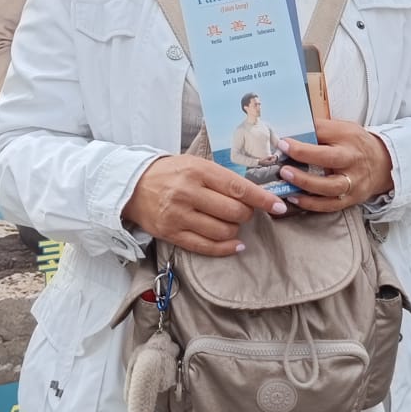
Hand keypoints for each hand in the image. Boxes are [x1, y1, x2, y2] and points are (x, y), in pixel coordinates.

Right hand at [123, 155, 288, 256]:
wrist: (131, 185)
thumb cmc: (170, 173)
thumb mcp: (195, 164)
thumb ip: (222, 177)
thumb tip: (255, 194)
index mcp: (197, 171)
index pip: (238, 187)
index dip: (262, 199)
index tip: (278, 206)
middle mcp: (188, 193)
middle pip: (234, 212)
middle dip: (247, 214)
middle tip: (244, 211)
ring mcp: (179, 215)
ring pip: (223, 231)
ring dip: (235, 230)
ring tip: (231, 223)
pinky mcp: (171, 234)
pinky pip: (206, 247)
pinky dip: (226, 248)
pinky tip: (235, 244)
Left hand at [277, 118, 394, 214]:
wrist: (383, 164)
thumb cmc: (355, 145)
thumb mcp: (343, 129)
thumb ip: (320, 130)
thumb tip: (290, 130)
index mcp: (349, 137)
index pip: (324, 133)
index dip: (303, 137)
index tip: (282, 141)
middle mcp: (353, 159)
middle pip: (330, 159)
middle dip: (304, 157)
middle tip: (283, 158)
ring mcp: (353, 181)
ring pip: (330, 186)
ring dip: (305, 183)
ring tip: (286, 178)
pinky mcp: (351, 199)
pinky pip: (329, 205)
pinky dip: (310, 203)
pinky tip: (294, 198)